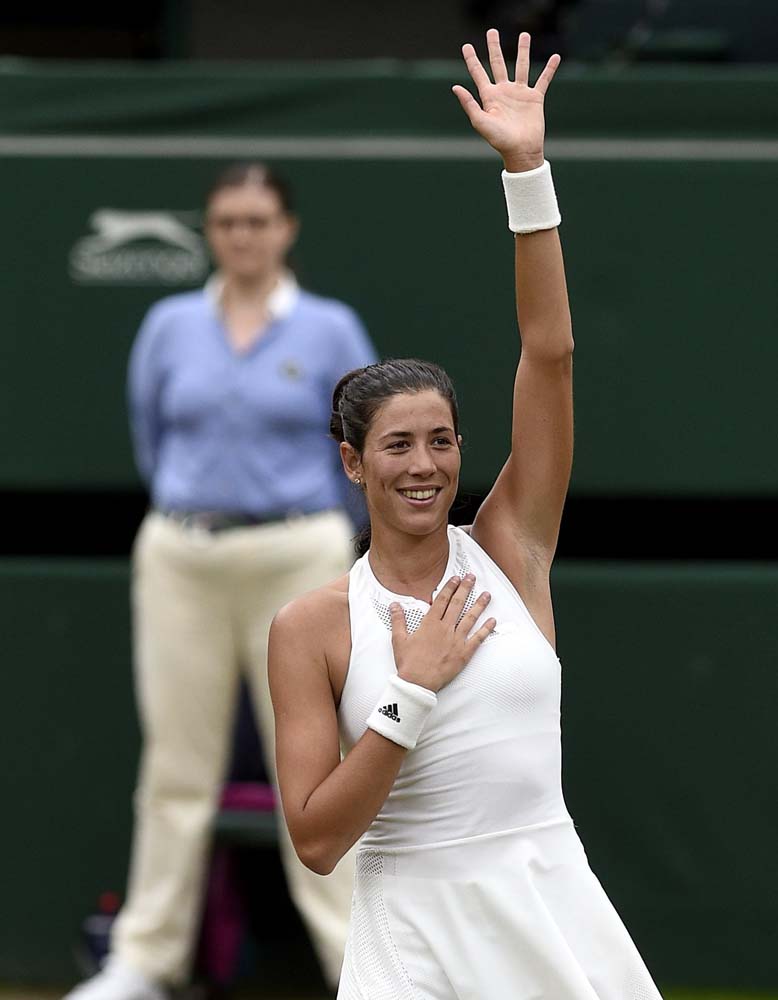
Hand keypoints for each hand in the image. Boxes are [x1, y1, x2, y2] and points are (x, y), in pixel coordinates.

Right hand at [390, 575, 495, 692]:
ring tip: (487, 595)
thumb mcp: (399, 639)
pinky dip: (486, 629)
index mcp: (430, 624)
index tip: (456, 578)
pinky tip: (492, 621)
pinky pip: (478, 639)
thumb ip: (398, 620)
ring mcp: (456, 640)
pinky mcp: (464, 653)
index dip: (450, 587)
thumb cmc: (408, 663)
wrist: (418, 684)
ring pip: (470, 618)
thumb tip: (395, 605)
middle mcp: (445, 629)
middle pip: (458, 604)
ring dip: (479, 605)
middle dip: (466, 589)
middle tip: (472, 578)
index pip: (442, 600)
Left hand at [452, 29, 560, 171]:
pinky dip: (549, 68)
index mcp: (489, 96)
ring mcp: (520, 94)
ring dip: (523, 50)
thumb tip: (455, 87)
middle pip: (498, 63)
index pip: (478, 73)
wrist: (520, 151)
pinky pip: (543, 79)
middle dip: (494, 47)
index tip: (466, 46)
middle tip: (492, 31)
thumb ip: (469, 104)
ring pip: (521, 66)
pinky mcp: (535, 98)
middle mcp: (504, 92)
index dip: (472, 59)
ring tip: (524, 35)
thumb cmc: (499, 140)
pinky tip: (555, 56)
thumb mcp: (481, 122)